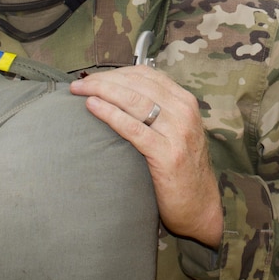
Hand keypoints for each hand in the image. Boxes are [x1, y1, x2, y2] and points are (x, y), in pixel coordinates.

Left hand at [70, 66, 223, 247]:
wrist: (200, 206)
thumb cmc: (181, 169)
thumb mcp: (175, 132)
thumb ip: (157, 113)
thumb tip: (118, 97)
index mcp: (184, 102)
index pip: (146, 75)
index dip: (115, 72)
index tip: (92, 77)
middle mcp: (184, 112)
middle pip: (137, 84)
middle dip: (103, 80)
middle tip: (77, 84)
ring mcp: (178, 132)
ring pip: (134, 100)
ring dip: (102, 91)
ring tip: (78, 91)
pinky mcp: (168, 155)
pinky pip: (134, 128)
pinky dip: (111, 114)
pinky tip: (93, 107)